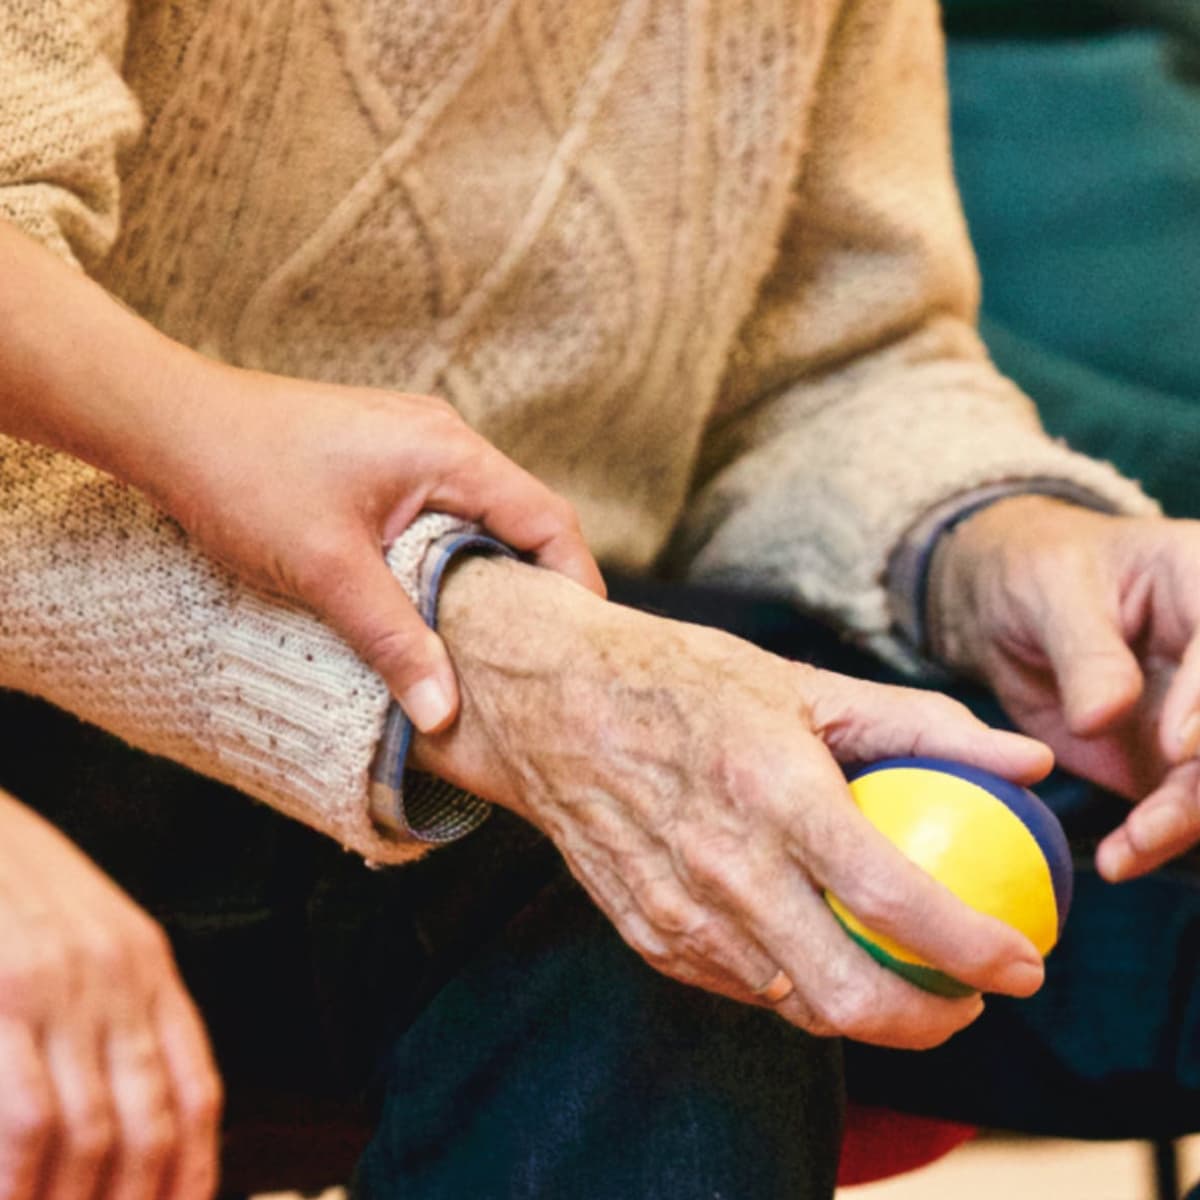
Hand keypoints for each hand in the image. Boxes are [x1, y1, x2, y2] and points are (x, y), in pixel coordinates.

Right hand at [0, 791, 220, 1199]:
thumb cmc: (16, 884)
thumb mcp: (89, 934)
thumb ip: (115, 1007)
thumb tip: (126, 1100)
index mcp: (150, 967)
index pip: (196, 1089)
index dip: (197, 1169)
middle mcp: (123, 981)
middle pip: (153, 1122)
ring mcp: (65, 991)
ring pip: (96, 1130)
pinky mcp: (7, 996)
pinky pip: (29, 1114)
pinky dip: (23, 1178)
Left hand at [134, 358, 603, 733]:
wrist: (169, 422)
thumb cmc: (244, 476)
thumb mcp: (327, 570)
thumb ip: (394, 640)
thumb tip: (444, 712)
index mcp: (449, 452)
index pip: (548, 519)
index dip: (575, 583)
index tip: (580, 644)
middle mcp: (443, 439)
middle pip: (523, 518)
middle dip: (538, 586)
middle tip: (541, 656)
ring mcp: (413, 445)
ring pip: (482, 517)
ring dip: (491, 574)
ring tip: (493, 641)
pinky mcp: (384, 459)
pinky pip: (444, 512)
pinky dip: (453, 557)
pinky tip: (435, 601)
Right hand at [412, 557, 1052, 1049]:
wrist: (548, 703)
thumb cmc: (678, 680)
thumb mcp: (800, 683)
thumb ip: (920, 725)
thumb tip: (1027, 760)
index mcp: (773, 792)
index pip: (894, 900)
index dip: (975, 949)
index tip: (1023, 963)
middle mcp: (724, 866)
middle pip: (848, 995)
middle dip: (931, 1021)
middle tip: (966, 996)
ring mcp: (678, 911)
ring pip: (796, 1005)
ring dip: (865, 1010)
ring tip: (899, 974)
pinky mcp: (646, 934)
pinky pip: (741, 986)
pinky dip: (793, 983)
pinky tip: (812, 945)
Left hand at [929, 495, 1199, 880]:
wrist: (1009, 607)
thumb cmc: (1037, 573)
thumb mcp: (1049, 591)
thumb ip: (1085, 651)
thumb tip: (1104, 716)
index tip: (1177, 747)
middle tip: (1157, 821)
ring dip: (1185, 821)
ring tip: (1131, 847)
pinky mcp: (1176, 763)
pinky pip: (1182, 810)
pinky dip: (1156, 840)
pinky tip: (1120, 859)